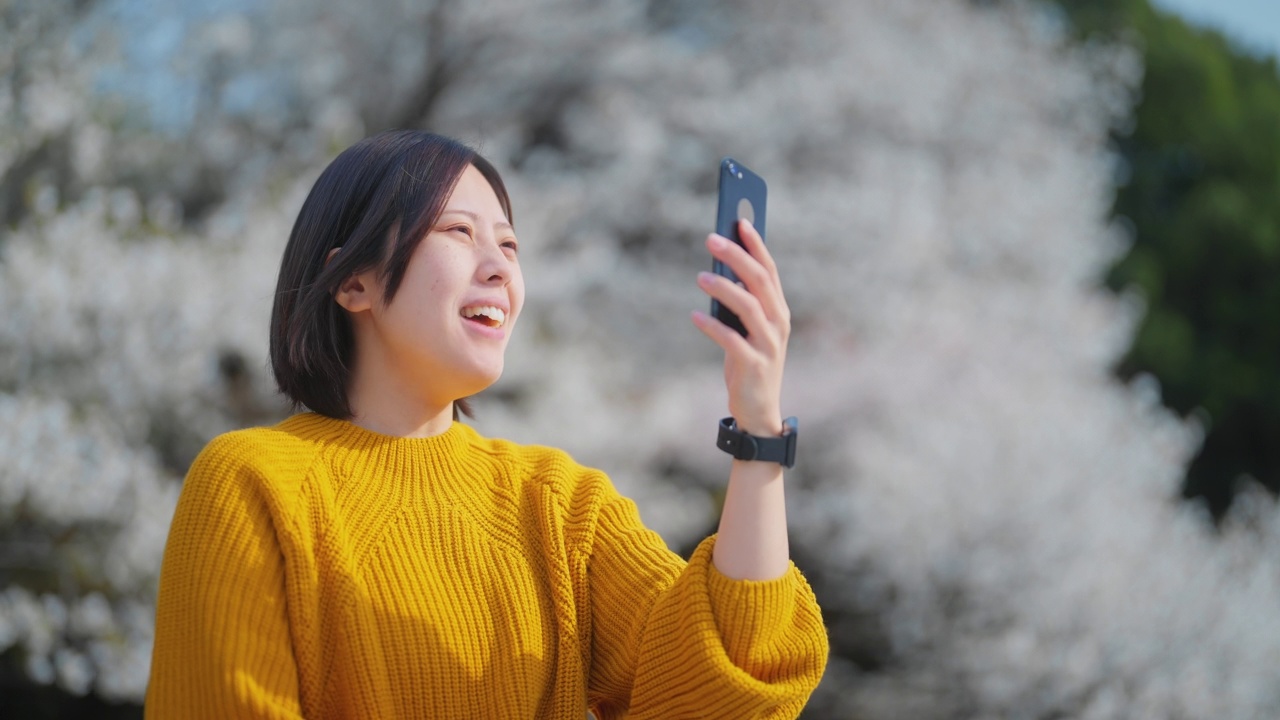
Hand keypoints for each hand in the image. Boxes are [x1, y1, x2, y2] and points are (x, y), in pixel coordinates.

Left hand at [692, 219, 790, 436]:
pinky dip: (712, 326)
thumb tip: (720, 269)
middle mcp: (778, 323)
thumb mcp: (747, 330)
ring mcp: (768, 344)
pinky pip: (731, 339)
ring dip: (723, 287)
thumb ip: (741, 304)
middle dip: (737, 256)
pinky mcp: (753, 364)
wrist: (759, 410)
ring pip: (747, 306)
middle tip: (712, 239)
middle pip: (759, 281)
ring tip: (700, 277)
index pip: (770, 271)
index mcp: (779, 311)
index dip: (756, 245)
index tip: (740, 221)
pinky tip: (694, 316)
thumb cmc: (749, 363)